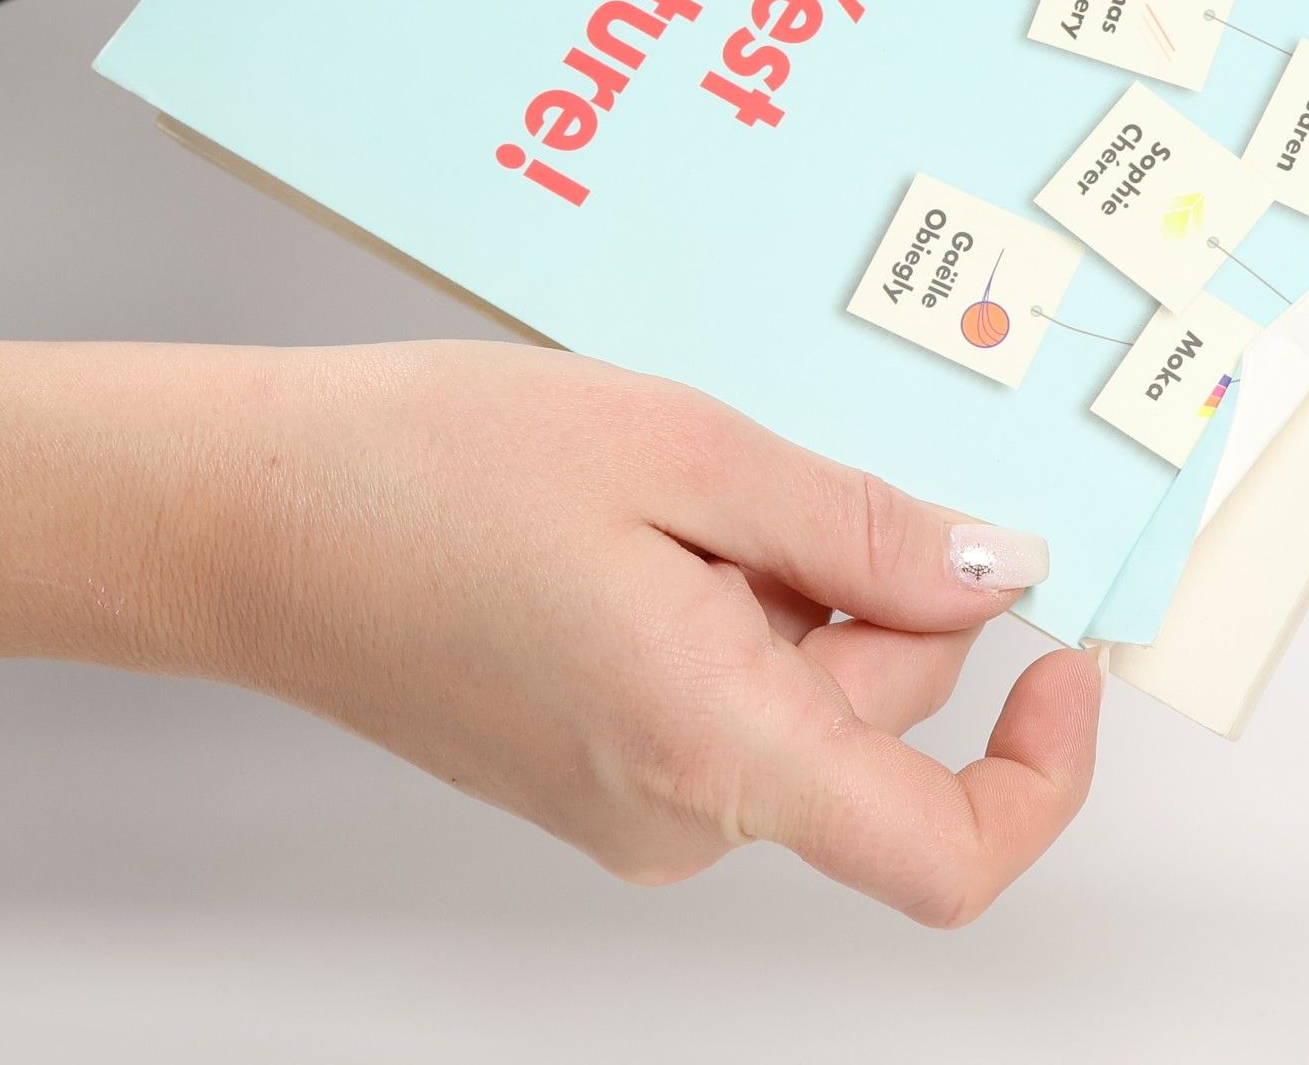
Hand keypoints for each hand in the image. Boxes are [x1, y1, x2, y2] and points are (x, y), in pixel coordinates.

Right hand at [0, 335, 1098, 925]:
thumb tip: (996, 574)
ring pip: (802, 700)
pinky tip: (641, 526)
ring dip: (787, 586)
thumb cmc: (433, 468)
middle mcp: (677, 817)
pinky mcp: (592, 771)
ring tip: (670, 490)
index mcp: (714, 750)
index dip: (1042, 773)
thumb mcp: (685, 452)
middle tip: (759, 473)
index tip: (1064, 658)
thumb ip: (861, 531)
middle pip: (876, 724)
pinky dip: (730, 607)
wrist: (244, 515)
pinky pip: (727, 696)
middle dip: (869, 587)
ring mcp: (626, 805)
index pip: (945, 855)